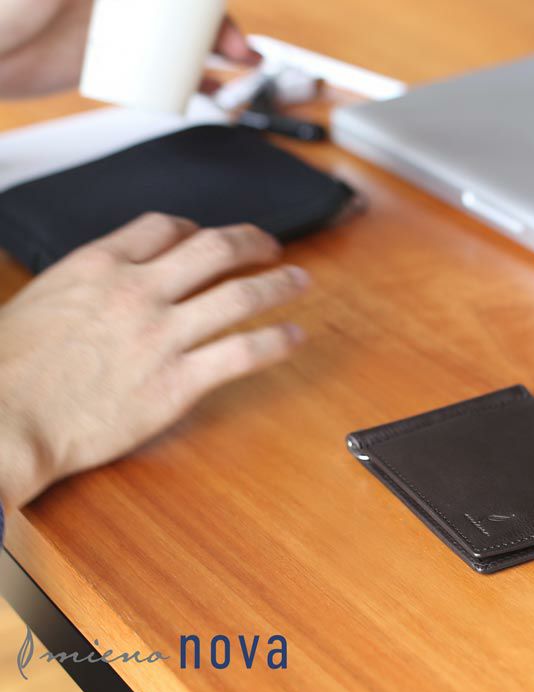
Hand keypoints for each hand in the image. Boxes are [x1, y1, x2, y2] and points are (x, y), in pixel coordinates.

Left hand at [0, 0, 259, 97]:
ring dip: (219, 49)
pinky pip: (166, 66)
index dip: (204, 4)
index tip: (220, 13)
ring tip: (245, 65)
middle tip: (238, 47)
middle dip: (219, 24)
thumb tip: (148, 3)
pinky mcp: (119, 58)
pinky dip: (194, 79)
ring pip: (182, 35)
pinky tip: (214, 89)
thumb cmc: (4, 9)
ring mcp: (122, 25)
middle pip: (183, 9)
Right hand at [0, 213, 308, 510]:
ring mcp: (163, 334)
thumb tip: (106, 286)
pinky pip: (242, 352)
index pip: (164, 227)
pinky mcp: (178, 381)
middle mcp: (139, 290)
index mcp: (99, 265)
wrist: (4, 418)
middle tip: (271, 246)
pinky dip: (275, 341)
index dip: (195, 229)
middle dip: (250, 242)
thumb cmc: (9, 368)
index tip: (208, 237)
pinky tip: (294, 336)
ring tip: (300, 281)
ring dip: (278, 284)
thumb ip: (83, 286)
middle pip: (213, 249)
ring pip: (239, 295)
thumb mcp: (40, 302)